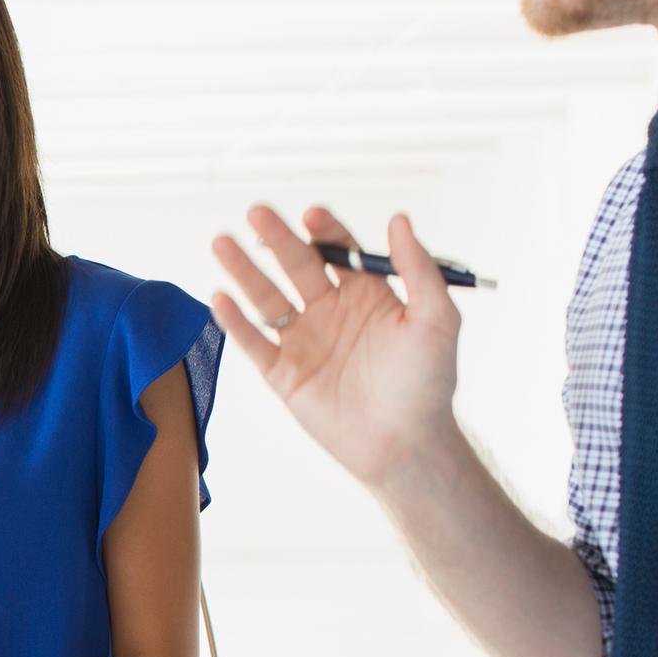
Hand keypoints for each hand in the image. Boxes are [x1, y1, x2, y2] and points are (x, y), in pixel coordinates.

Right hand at [208, 207, 462, 488]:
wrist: (405, 443)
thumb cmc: (427, 384)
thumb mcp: (437, 319)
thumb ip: (418, 269)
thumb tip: (399, 220)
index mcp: (367, 295)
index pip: (338, 250)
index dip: (324, 231)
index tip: (312, 216)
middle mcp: (330, 311)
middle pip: (296, 265)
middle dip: (277, 238)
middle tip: (258, 213)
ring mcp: (304, 341)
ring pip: (267, 298)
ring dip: (244, 270)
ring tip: (223, 243)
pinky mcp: (282, 373)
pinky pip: (253, 343)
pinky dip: (234, 322)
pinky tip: (220, 298)